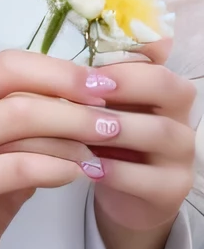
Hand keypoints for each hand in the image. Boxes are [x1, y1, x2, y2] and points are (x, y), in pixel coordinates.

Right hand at [0, 49, 127, 248]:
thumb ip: (26, 133)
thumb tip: (85, 110)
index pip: (9, 63)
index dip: (59, 69)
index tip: (104, 84)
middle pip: (15, 86)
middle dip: (72, 98)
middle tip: (114, 118)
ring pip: (17, 121)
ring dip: (70, 133)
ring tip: (104, 149)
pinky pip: (13, 168)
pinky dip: (54, 167)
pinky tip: (79, 174)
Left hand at [88, 40, 195, 235]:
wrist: (120, 191)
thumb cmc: (105, 136)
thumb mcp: (99, 105)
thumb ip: (93, 81)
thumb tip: (66, 60)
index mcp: (162, 84)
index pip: (157, 57)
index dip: (123, 60)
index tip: (89, 67)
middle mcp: (180, 113)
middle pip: (168, 87)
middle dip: (124, 85)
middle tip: (84, 92)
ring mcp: (182, 152)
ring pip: (160, 131)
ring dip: (115, 128)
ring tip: (78, 129)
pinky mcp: (174, 188)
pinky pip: (149, 177)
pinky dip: (116, 171)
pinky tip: (87, 166)